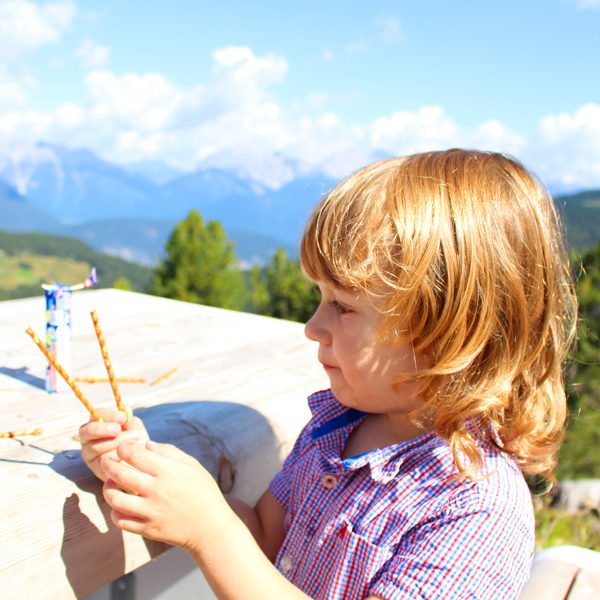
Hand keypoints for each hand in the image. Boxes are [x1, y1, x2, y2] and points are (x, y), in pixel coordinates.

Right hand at [79, 406, 148, 481]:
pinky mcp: (96, 469)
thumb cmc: (134, 438)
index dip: (108, 415)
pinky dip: (117, 456)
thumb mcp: (134, 425)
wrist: (141, 460)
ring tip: (133, 438)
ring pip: (95, 447)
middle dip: (104, 429)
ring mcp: (90, 455)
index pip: (96, 415)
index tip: (122, 417)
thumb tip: (125, 410)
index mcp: (97, 423)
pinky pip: (102, 461)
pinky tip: (127, 453)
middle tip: (119, 429)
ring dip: (116, 442)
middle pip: (87, 431)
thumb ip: (128, 418)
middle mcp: (88, 438)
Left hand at [101, 441, 233, 554]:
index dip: (123, 449)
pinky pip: (121, 521)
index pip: (136, 456)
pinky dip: (115, 512)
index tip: (121, 448)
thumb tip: (146, 444)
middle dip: (109, 464)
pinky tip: (118, 504)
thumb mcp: (192, 465)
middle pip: (122, 474)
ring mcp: (151, 512)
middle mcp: (158, 491)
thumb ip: (169, 452)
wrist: (210, 527)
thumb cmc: (203, 491)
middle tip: (106, 460)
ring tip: (109, 481)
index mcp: (170, 472)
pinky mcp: (148, 530)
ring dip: (108, 488)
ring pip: (116, 499)